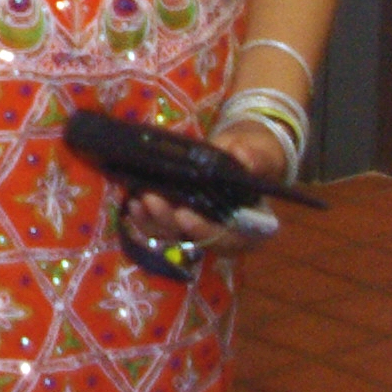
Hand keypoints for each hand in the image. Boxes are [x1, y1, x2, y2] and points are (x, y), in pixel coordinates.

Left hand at [116, 118, 299, 266]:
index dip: (209, 232)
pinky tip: (133, 202)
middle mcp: (227, 234)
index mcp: (254, 225)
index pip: (234, 237)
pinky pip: (162, 229)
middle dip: (171, 222)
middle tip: (152, 200)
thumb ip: (254, 157)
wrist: (238, 155)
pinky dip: (146, 219)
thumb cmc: (251, 155)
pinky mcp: (182, 225)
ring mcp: (202, 231)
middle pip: (197, 239)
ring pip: (176, 236)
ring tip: (139, 198)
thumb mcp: (258, 152)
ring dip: (154, 221)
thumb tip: (244, 159)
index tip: (184, 217)